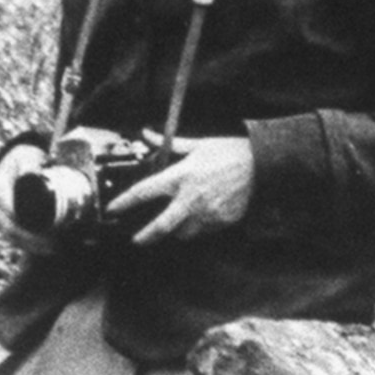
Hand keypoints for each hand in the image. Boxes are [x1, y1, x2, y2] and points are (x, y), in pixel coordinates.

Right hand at [0, 137, 54, 241]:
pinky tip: (40, 250)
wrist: (10, 162)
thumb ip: (30, 165)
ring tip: (51, 248)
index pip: (9, 212)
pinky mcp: (1, 220)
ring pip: (11, 236)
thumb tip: (37, 171)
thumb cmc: (22, 160)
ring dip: (30, 245)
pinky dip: (25, 244)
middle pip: (10, 228)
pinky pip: (12, 236)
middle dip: (31, 239)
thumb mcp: (25, 159)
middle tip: (52, 242)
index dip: (25, 224)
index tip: (44, 229)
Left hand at [112, 135, 254, 243]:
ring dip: (176, 230)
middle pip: (160, 226)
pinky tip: (200, 217)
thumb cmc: (229, 151)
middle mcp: (190, 198)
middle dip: (145, 237)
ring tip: (176, 223)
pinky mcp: (222, 221)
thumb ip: (169, 144)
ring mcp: (207, 213)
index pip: (143, 192)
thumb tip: (146, 133)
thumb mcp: (198, 145)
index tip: (112, 210)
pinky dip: (198, 227)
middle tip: (136, 240)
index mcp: (180, 177)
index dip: (124, 203)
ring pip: (183, 232)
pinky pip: (203, 230)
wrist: (263, 164)